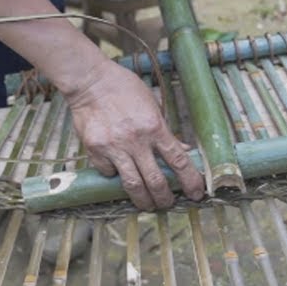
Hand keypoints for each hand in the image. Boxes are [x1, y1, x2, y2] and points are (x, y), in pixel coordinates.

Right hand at [65, 59, 205, 210]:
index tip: (196, 193)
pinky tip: (117, 173)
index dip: (190, 181)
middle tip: (167, 204)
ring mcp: (114, 146)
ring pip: (132, 184)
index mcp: (155, 126)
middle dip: (165, 198)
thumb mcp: (152, 104)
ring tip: (146, 205)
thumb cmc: (124, 88)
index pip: (179, 161)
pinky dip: (114, 176)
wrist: (90, 80)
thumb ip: (165, 130)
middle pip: (156, 181)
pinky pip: (108, 172)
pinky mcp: (95, 149)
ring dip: (143, 200)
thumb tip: (182, 150)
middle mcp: (136, 140)